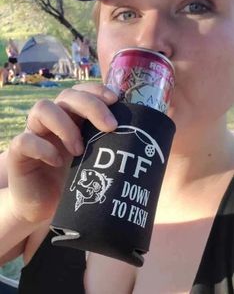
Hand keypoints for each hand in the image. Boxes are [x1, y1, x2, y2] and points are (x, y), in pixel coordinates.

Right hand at [7, 83, 117, 223]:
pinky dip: (43, 148)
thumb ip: (111, 149)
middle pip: (67, 96)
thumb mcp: (96, 162)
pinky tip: (56, 161)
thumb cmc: (73, 181)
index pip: (82, 93)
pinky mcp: (19, 154)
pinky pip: (25, 141)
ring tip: (79, 150)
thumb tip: (150, 144)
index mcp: (72, 118)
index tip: (116, 100)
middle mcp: (53, 121)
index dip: (97, 91)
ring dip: (65, 125)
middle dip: (90, 106)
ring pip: (42, 109)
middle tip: (110, 126)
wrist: (45, 206)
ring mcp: (35, 134)